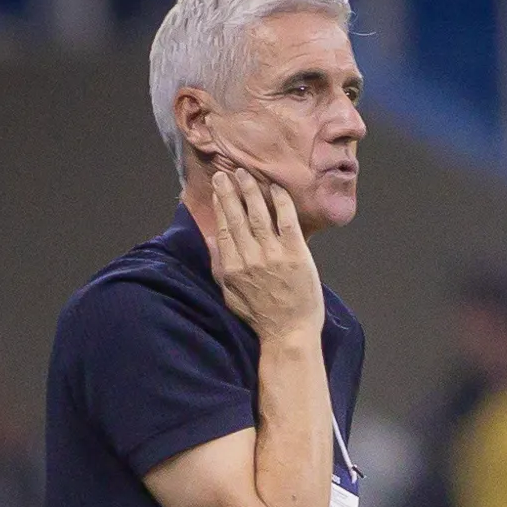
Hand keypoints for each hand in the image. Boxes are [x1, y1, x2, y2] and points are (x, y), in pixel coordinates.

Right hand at [209, 162, 324, 348]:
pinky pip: (287, 220)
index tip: (218, 190)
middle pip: (237, 216)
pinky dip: (281, 202)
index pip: (224, 228)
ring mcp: (273, 255)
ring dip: (251, 190)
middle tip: (225, 173)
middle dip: (230, 191)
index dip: (220, 206)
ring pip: (259, 214)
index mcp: (232, 268)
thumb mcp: (230, 295)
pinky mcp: (296, 254)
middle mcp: (250, 258)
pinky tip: (276, 188)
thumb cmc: (260, 317)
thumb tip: (210, 241)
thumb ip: (219, 267)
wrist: (289, 333)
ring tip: (245, 174)